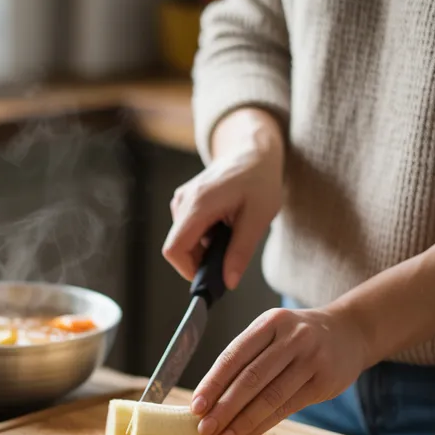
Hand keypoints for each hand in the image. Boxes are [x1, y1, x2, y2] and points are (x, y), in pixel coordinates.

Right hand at [162, 108, 283, 286]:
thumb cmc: (259, 180)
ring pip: (182, 239)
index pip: (174, 249)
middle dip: (200, 260)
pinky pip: (186, 228)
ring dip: (203, 248)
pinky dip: (203, 236)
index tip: (210, 278)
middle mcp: (184, 201)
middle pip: (177, 246)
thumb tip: (228, 282)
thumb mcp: (259, 218)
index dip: (187, 270)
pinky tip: (224, 225)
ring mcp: (182, 199)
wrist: (252, 151)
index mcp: (199, 204)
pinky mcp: (184, 199)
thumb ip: (241, 251)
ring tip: (231, 235)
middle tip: (229, 259)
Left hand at [189, 307, 373, 434]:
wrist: (349, 333)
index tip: (196, 406)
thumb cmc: (299, 337)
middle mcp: (291, 338)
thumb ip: (246, 357)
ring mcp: (311, 360)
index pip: (234, 356)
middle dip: (224, 407)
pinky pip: (287, 408)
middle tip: (204, 428)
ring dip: (242, 421)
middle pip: (251, 378)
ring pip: (270, 396)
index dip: (213, 383)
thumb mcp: (273, 331)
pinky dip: (263, 424)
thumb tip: (210, 396)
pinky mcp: (324, 382)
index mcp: (270, 323)